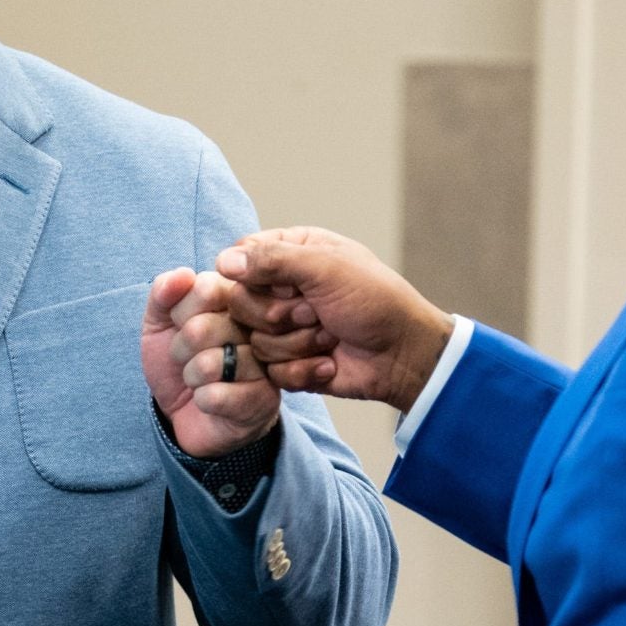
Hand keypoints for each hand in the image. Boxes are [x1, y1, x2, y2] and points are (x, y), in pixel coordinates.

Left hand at [142, 267, 278, 457]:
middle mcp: (260, 326)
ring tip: (200, 379)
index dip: (181, 312)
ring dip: (191, 376)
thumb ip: (163, 293)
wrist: (191, 412)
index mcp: (238, 298)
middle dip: (181, 348)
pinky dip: (202, 400)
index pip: (207, 288)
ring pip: (210, 364)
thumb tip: (182, 275)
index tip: (183, 324)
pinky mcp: (264, 400)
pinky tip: (211, 401)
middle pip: (203, 327)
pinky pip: (216, 396)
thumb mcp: (160, 323)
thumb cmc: (179, 362)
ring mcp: (266, 363)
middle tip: (188, 358)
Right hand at [215, 227, 451, 411]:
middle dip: (280, 315)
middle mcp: (282, 289)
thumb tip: (223, 262)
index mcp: (291, 254)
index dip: (253, 278)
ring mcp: (283, 329)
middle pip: (239, 304)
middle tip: (315, 313)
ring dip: (298, 343)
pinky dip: (303, 369)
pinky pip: (271, 372)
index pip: (239, 260)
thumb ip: (272, 260)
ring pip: (254, 342)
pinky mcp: (287, 363)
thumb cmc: (375, 300)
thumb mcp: (326, 268)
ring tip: (330, 336)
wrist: (402, 354)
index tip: (288, 284)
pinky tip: (329, 362)